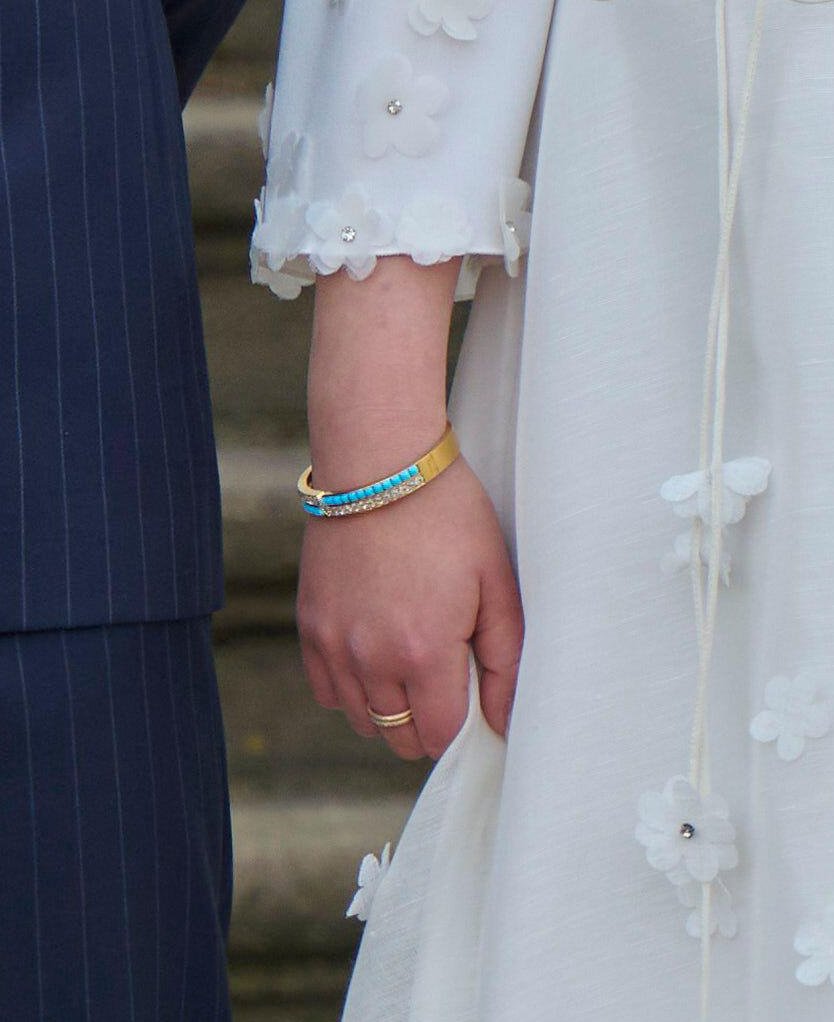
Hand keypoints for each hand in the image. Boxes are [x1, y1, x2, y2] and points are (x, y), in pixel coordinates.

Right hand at [296, 456, 523, 760]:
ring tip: (411, 664)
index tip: (473, 697)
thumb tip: (504, 720)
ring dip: (390, 708)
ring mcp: (333, 644)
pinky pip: (326, 691)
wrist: (381, 464)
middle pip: (400, 737)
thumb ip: (506, 660)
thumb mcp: (496, 583)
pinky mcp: (310, 625)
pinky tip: (375, 655)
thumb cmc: (448, 517)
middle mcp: (370, 659)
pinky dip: (351, 688)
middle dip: (429, 723)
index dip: (464, 724)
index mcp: (424, 652)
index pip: (442, 735)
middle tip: (447, 679)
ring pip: (362, 720)